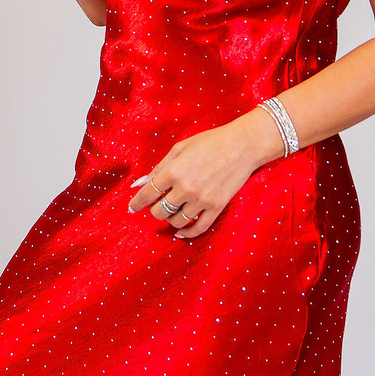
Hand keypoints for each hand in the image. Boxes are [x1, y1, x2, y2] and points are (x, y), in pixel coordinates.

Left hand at [126, 110, 285, 239]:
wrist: (243, 145)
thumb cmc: (210, 142)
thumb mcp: (180, 148)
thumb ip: (159, 167)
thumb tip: (139, 183)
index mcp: (174, 171)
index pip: (147, 194)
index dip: (136, 203)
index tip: (131, 208)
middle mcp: (186, 188)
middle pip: (159, 212)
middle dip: (154, 210)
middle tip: (158, 204)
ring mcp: (202, 199)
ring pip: (176, 222)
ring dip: (170, 220)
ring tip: (172, 211)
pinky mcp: (216, 207)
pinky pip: (198, 228)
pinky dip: (187, 233)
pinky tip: (181, 233)